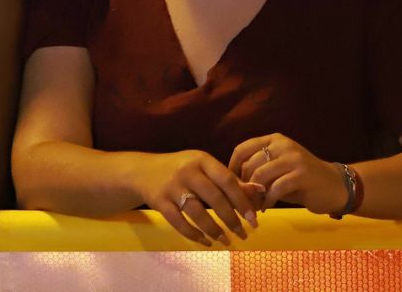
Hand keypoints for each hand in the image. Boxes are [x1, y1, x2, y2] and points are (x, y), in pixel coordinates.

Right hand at [135, 150, 261, 246]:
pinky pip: (179, 222)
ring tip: (226, 241)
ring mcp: (171, 187)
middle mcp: (187, 171)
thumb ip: (229, 180)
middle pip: (214, 198)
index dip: (242, 200)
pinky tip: (205, 241)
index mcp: (202, 160)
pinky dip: (194, 235)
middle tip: (244, 234)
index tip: (254, 218)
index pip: (227, 180)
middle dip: (232, 219)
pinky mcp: (159, 201)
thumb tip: (259, 192)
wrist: (142, 171)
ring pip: (197, 212)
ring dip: (214, 229)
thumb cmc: (181, 169)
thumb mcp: (204, 168)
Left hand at [229, 134, 347, 214]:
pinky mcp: (302, 174)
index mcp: (273, 140)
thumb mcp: (277, 171)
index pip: (242, 149)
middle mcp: (282, 145)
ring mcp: (293, 158)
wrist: (335, 186)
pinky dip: (267, 200)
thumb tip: (233, 185)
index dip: (232, 168)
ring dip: (254, 195)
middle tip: (245, 201)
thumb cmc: (300, 181)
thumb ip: (257, 172)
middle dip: (244, 186)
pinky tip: (267, 208)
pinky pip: (276, 188)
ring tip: (255, 205)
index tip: (232, 185)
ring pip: (260, 175)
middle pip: (249, 164)